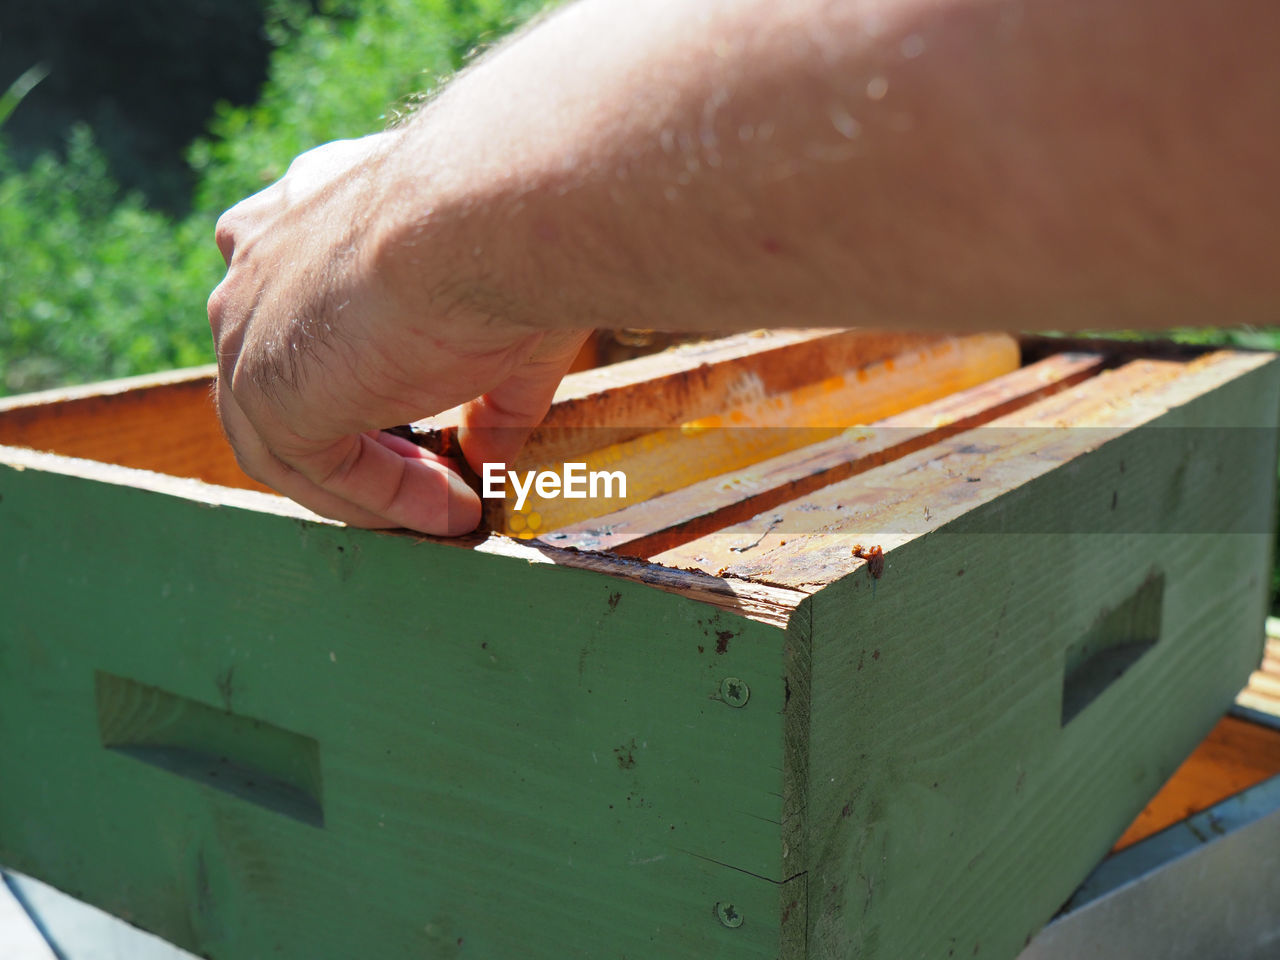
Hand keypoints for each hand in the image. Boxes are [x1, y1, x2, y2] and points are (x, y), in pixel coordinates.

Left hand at [207, 133, 589, 534]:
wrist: (488, 216)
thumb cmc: (509, 235)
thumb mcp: (498, 317)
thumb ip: (487, 396)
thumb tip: (490, 461)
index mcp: (302, 214)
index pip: (299, 307)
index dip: (359, 378)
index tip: (428, 425)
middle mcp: (257, 260)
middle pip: (290, 379)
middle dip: (366, 441)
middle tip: (444, 479)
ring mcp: (248, 324)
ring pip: (291, 434)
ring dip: (374, 484)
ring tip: (452, 509)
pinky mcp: (263, 386)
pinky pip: (316, 467)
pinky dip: (380, 497)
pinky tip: (446, 507)